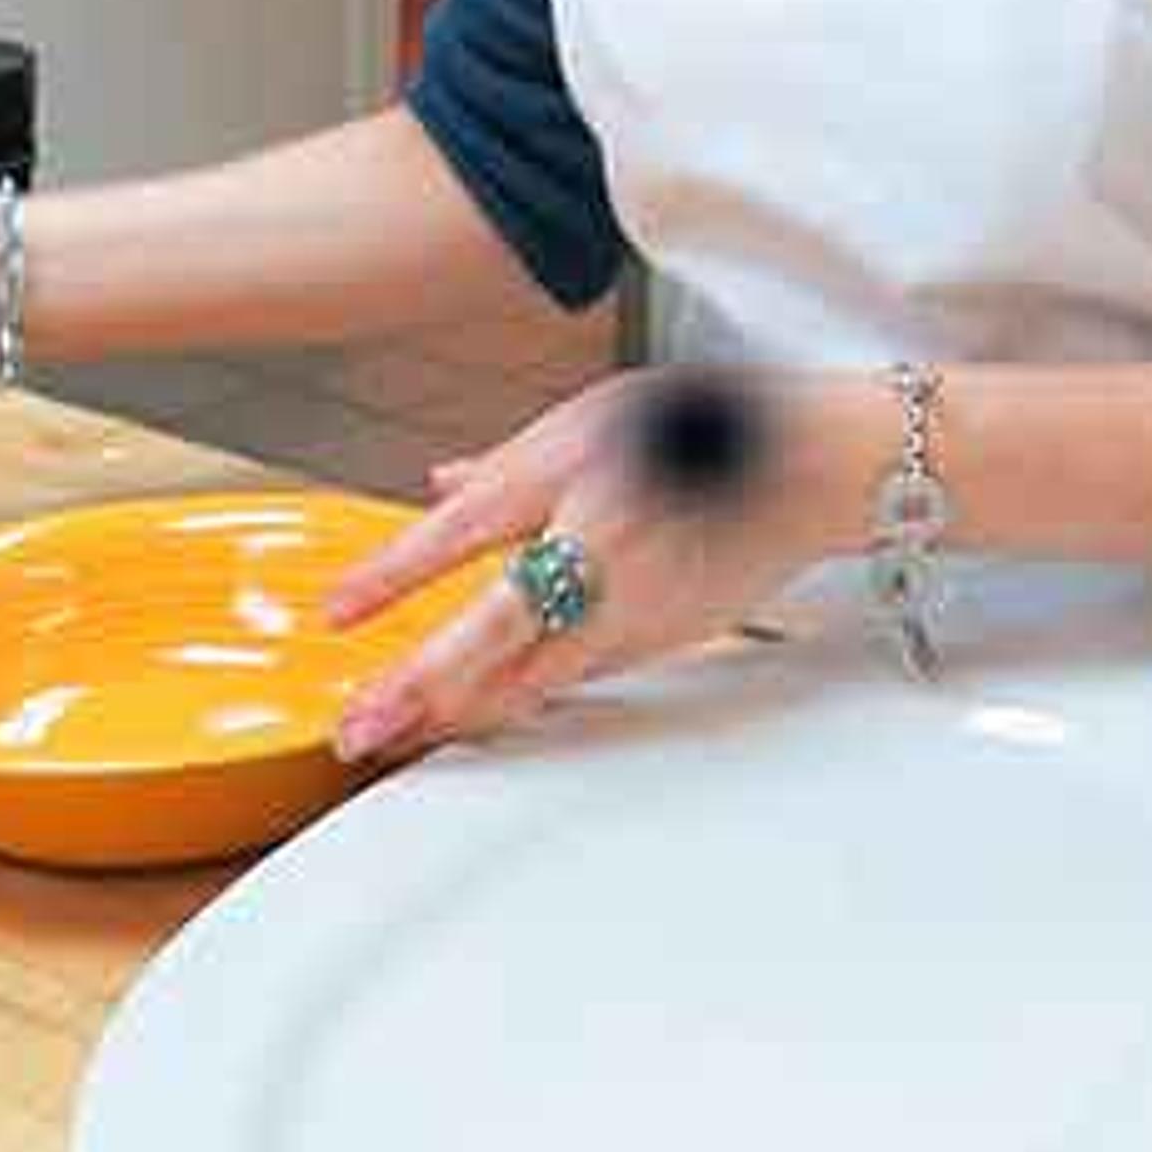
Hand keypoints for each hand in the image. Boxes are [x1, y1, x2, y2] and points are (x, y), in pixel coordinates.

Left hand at [320, 369, 866, 764]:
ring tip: (395, 737)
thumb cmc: (712, 429)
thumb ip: (511, 459)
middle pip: (499, 631)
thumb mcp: (598, 414)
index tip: (337, 613)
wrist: (814, 469)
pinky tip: (472, 719)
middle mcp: (601, 545)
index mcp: (577, 472)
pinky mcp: (656, 642)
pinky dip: (519, 701)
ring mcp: (634, 606)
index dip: (397, 575)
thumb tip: (440, 482)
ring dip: (461, 712)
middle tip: (357, 728)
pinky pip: (572, 679)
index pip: (467, 530)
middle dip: (422, 686)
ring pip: (535, 677)